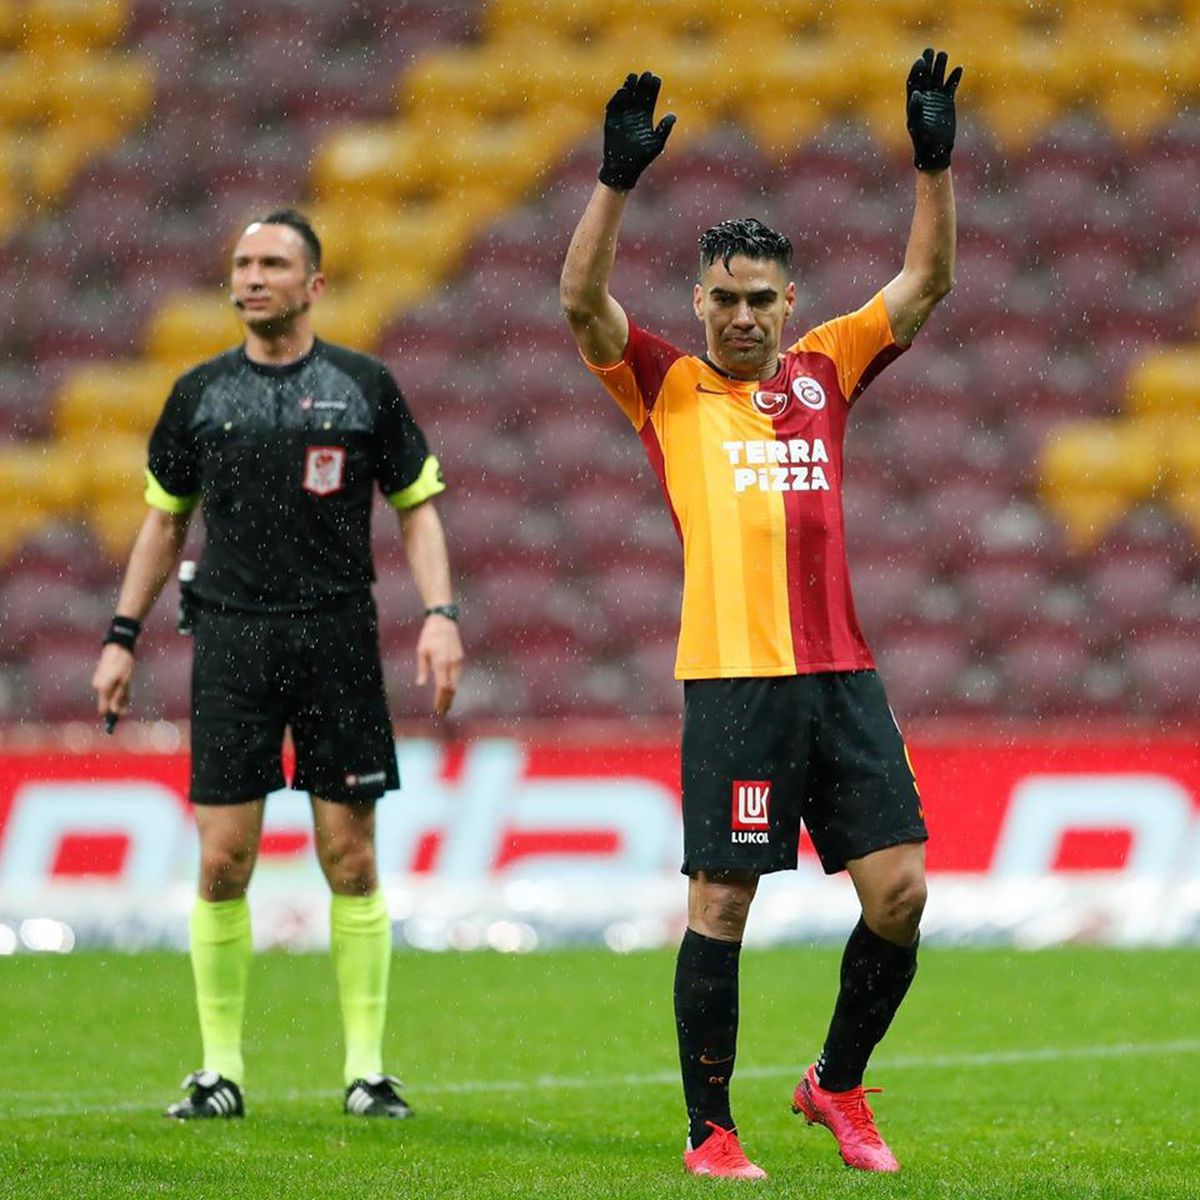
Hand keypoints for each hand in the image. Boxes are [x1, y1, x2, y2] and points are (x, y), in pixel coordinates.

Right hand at [92, 643, 133, 721]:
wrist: (118, 647)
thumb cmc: (124, 664)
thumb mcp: (126, 682)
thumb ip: (121, 697)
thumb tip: (117, 712)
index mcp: (103, 689)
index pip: (104, 710)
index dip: (113, 714)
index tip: (123, 714)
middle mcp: (97, 686)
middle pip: (106, 703)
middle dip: (117, 703)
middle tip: (128, 693)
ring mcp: (96, 681)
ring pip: (108, 695)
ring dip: (117, 694)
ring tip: (126, 683)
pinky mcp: (98, 677)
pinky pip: (106, 688)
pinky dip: (114, 688)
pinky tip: (121, 678)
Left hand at [416, 614, 462, 716]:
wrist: (444, 620)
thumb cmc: (429, 635)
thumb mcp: (421, 651)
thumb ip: (422, 668)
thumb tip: (420, 684)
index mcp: (441, 662)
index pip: (443, 687)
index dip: (440, 700)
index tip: (437, 709)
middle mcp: (452, 663)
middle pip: (452, 688)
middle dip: (447, 701)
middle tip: (442, 712)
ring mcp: (458, 661)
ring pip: (457, 683)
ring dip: (451, 695)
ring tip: (446, 705)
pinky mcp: (460, 658)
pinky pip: (458, 676)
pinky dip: (454, 686)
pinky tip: (449, 691)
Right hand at [598, 71, 675, 190]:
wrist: (623, 169)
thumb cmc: (641, 158)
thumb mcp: (656, 143)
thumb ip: (664, 129)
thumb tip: (673, 115)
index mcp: (645, 118)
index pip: (650, 99)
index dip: (653, 89)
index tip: (656, 79)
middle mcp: (633, 115)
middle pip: (638, 95)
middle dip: (642, 84)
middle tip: (647, 74)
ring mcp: (621, 117)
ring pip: (626, 97)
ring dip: (629, 87)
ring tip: (633, 77)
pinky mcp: (611, 121)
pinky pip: (614, 106)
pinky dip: (617, 98)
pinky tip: (623, 90)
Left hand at [906, 48, 961, 171]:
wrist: (936, 151)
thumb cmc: (923, 141)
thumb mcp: (918, 126)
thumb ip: (916, 110)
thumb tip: (915, 94)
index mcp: (913, 103)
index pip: (913, 82)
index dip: (916, 71)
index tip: (920, 61)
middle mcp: (924, 98)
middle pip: (925, 76)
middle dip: (927, 63)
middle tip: (930, 50)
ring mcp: (936, 99)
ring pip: (938, 78)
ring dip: (940, 66)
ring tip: (943, 54)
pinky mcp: (947, 102)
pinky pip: (951, 86)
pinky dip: (954, 78)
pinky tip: (958, 69)